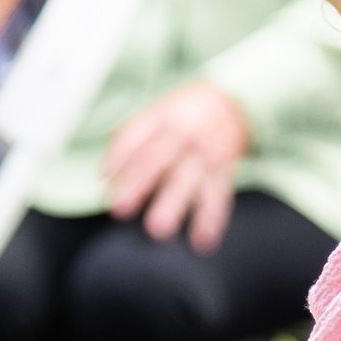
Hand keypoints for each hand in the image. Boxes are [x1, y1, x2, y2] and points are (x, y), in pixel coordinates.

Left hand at [100, 80, 251, 250]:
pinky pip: (219, 195)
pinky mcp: (225, 168)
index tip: (104, 182)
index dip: (117, 160)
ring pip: (188, 179)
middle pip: (157, 158)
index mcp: (162, 116)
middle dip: (137, 184)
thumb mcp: (158, 111)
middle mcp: (184, 132)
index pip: (134, 137)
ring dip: (173, 205)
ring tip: (158, 229)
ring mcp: (206, 150)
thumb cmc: (187, 112)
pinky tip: (202, 240)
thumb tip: (103, 176)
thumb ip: (130, 139)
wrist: (236, 100)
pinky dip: (212, 219)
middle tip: (120, 210)